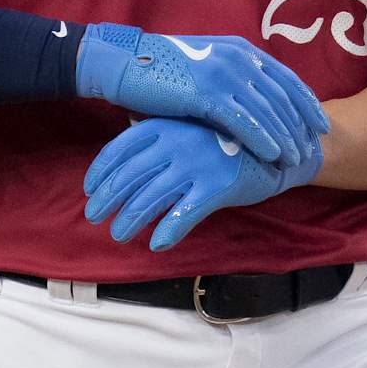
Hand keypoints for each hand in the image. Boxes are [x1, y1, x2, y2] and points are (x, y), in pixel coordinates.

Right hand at [76, 23, 327, 165]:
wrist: (125, 64)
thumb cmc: (162, 71)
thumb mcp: (205, 68)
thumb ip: (230, 82)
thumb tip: (251, 107)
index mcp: (241, 50)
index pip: (285, 78)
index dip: (306, 103)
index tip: (321, 125)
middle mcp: (238, 58)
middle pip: (281, 96)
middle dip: (300, 126)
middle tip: (313, 150)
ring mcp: (223, 73)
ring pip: (266, 110)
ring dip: (285, 137)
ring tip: (298, 159)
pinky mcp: (206, 92)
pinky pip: (243, 120)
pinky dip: (262, 138)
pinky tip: (274, 154)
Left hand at [83, 118, 321, 250]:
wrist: (276, 147)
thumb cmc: (226, 139)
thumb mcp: (190, 127)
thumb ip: (160, 132)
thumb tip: (123, 136)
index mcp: (167, 124)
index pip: (121, 147)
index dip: (101, 171)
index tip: (89, 189)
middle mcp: (177, 142)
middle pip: (129, 174)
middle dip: (107, 199)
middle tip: (94, 217)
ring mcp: (197, 164)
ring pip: (151, 197)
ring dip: (130, 219)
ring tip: (119, 234)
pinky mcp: (217, 185)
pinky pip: (184, 213)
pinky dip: (168, 230)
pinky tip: (157, 243)